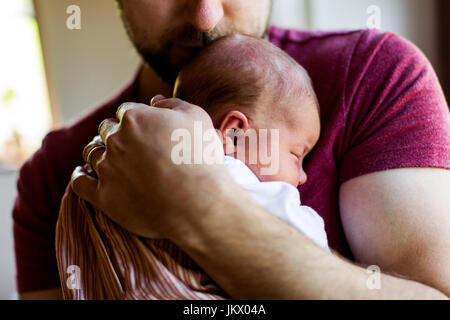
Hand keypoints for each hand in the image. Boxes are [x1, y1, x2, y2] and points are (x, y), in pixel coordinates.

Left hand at [71, 95, 231, 239]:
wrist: (198, 203)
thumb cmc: (201, 159)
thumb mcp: (197, 119)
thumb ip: (172, 104)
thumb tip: (155, 101)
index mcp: (135, 118)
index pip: (126, 111)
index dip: (136, 119)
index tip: (146, 130)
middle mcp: (116, 141)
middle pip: (106, 130)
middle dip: (116, 134)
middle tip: (131, 146)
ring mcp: (107, 169)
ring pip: (92, 153)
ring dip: (99, 152)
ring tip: (110, 159)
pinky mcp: (104, 197)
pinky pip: (80, 182)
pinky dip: (80, 175)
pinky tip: (84, 173)